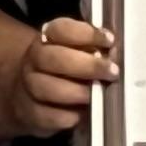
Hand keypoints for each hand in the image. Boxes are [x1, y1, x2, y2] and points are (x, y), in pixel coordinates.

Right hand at [2, 14, 113, 133]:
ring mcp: (29, 87)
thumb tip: (115, 56)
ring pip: (46, 88)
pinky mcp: (31, 114)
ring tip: (98, 94)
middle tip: (112, 72)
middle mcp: (34, 60)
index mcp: (48, 39)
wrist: (32, 97)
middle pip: (53, 58)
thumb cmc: (66, 71)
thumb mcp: (78, 55)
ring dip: (77, 92)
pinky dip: (69, 116)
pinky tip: (84, 113)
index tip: (110, 41)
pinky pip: (49, 115)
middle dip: (87, 66)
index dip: (87, 34)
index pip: (61, 30)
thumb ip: (96, 51)